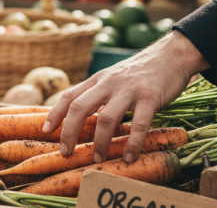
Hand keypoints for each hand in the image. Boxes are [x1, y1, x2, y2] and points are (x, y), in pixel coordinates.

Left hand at [42, 31, 209, 163]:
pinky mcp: (150, 97)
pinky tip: (128, 157)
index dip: (55, 113)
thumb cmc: (139, 73)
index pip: (69, 96)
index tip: (46, 131)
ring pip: (106, 118)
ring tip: (97, 159)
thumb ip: (97, 95)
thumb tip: (80, 119)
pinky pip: (139, 124)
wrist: (171, 55)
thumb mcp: (113, 78)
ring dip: (100, 142)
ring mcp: (129, 90)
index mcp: (98, 80)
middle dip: (69, 132)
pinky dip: (132, 143)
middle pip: (80, 107)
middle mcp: (109, 83)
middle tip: (66, 152)